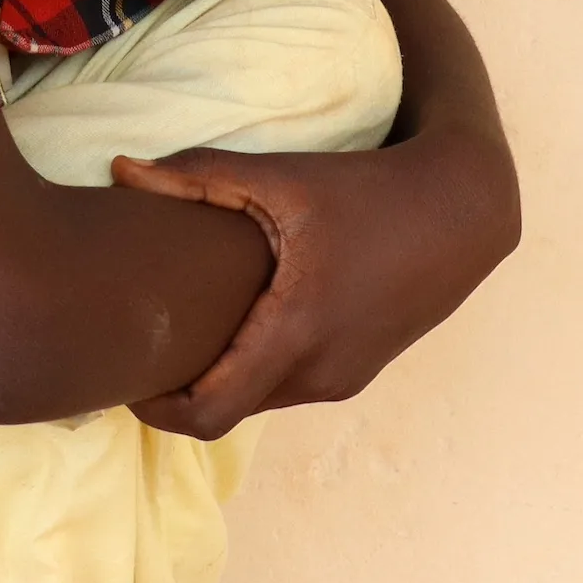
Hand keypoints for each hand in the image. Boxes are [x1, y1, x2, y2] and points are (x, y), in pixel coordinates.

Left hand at [113, 131, 518, 438]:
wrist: (464, 209)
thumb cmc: (370, 190)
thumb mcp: (284, 176)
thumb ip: (197, 175)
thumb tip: (118, 169)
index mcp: (295, 334)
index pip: (206, 413)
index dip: (153, 409)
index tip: (119, 374)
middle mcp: (320, 373)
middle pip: (224, 412)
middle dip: (175, 392)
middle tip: (134, 350)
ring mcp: (343, 379)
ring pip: (257, 400)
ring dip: (217, 380)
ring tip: (177, 335)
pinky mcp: (356, 372)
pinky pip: (287, 387)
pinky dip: (252, 370)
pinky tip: (232, 326)